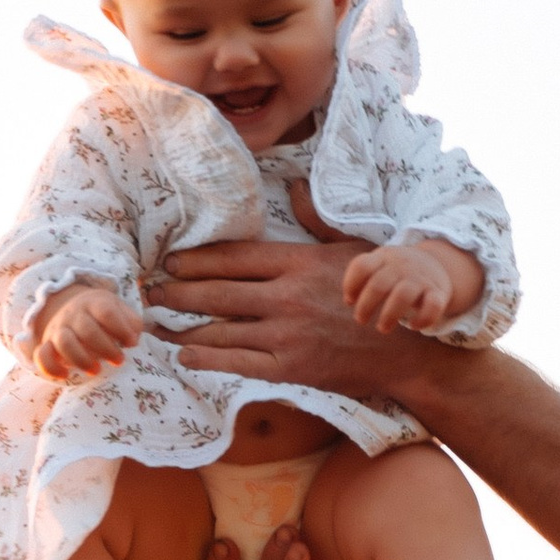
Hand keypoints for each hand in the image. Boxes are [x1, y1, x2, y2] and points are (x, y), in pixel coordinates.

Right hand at [32, 284, 143, 381]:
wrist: (71, 308)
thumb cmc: (102, 315)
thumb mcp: (119, 310)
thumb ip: (132, 323)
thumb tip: (133, 339)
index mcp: (93, 303)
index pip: (106, 312)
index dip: (121, 329)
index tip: (131, 343)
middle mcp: (73, 314)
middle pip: (87, 329)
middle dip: (106, 348)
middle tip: (118, 360)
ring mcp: (58, 329)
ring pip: (64, 342)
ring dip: (81, 359)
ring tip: (96, 369)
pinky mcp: (47, 344)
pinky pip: (42, 356)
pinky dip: (52, 368)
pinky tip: (66, 375)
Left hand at [162, 235, 392, 388]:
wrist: (407, 351)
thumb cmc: (382, 295)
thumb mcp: (354, 248)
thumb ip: (316, 221)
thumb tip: (294, 189)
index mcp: (298, 263)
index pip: (234, 257)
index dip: (196, 259)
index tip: (170, 260)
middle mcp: (287, 298)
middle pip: (218, 292)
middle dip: (178, 292)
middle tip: (152, 291)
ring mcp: (287, 336)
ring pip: (221, 330)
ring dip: (183, 328)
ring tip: (156, 325)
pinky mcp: (291, 369)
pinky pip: (238, 364)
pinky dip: (207, 360)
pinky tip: (184, 356)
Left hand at [343, 236, 482, 332]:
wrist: (437, 263)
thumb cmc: (399, 271)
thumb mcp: (381, 263)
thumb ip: (363, 276)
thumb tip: (349, 300)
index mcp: (384, 257)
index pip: (362, 266)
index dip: (351, 284)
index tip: (349, 301)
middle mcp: (402, 266)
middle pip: (379, 284)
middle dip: (366, 305)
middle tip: (361, 319)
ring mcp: (421, 279)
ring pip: (403, 295)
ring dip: (389, 315)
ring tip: (383, 328)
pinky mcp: (438, 293)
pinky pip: (433, 306)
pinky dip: (423, 319)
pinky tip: (414, 326)